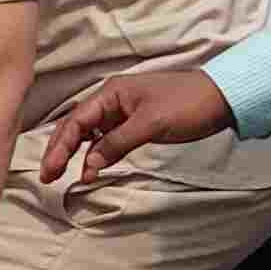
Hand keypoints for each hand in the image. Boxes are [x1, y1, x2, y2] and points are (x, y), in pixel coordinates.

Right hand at [39, 65, 232, 185]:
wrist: (222, 98)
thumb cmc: (187, 104)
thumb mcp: (151, 123)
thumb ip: (117, 143)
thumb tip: (88, 165)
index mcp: (111, 93)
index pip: (76, 120)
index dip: (60, 146)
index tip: (51, 169)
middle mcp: (112, 101)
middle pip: (76, 126)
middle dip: (59, 150)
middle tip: (48, 175)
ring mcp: (123, 113)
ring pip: (89, 134)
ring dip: (75, 153)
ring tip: (62, 175)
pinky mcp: (135, 125)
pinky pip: (107, 140)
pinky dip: (97, 155)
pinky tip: (92, 169)